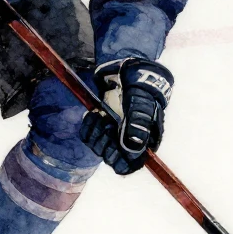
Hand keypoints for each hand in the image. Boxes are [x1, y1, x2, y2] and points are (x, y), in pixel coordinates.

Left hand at [80, 59, 173, 174]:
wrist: (128, 68)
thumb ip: (137, 124)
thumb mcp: (141, 101)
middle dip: (106, 144)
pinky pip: (87, 136)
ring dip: (96, 133)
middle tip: (108, 125)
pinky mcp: (100, 124)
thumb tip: (132, 149)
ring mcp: (113, 132)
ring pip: (98, 148)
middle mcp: (128, 139)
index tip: (114, 146)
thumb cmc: (140, 85)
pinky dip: (87, 126)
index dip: (121, 161)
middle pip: (112, 158)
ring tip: (102, 115)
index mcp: (144, 139)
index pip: (131, 165)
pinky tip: (94, 113)